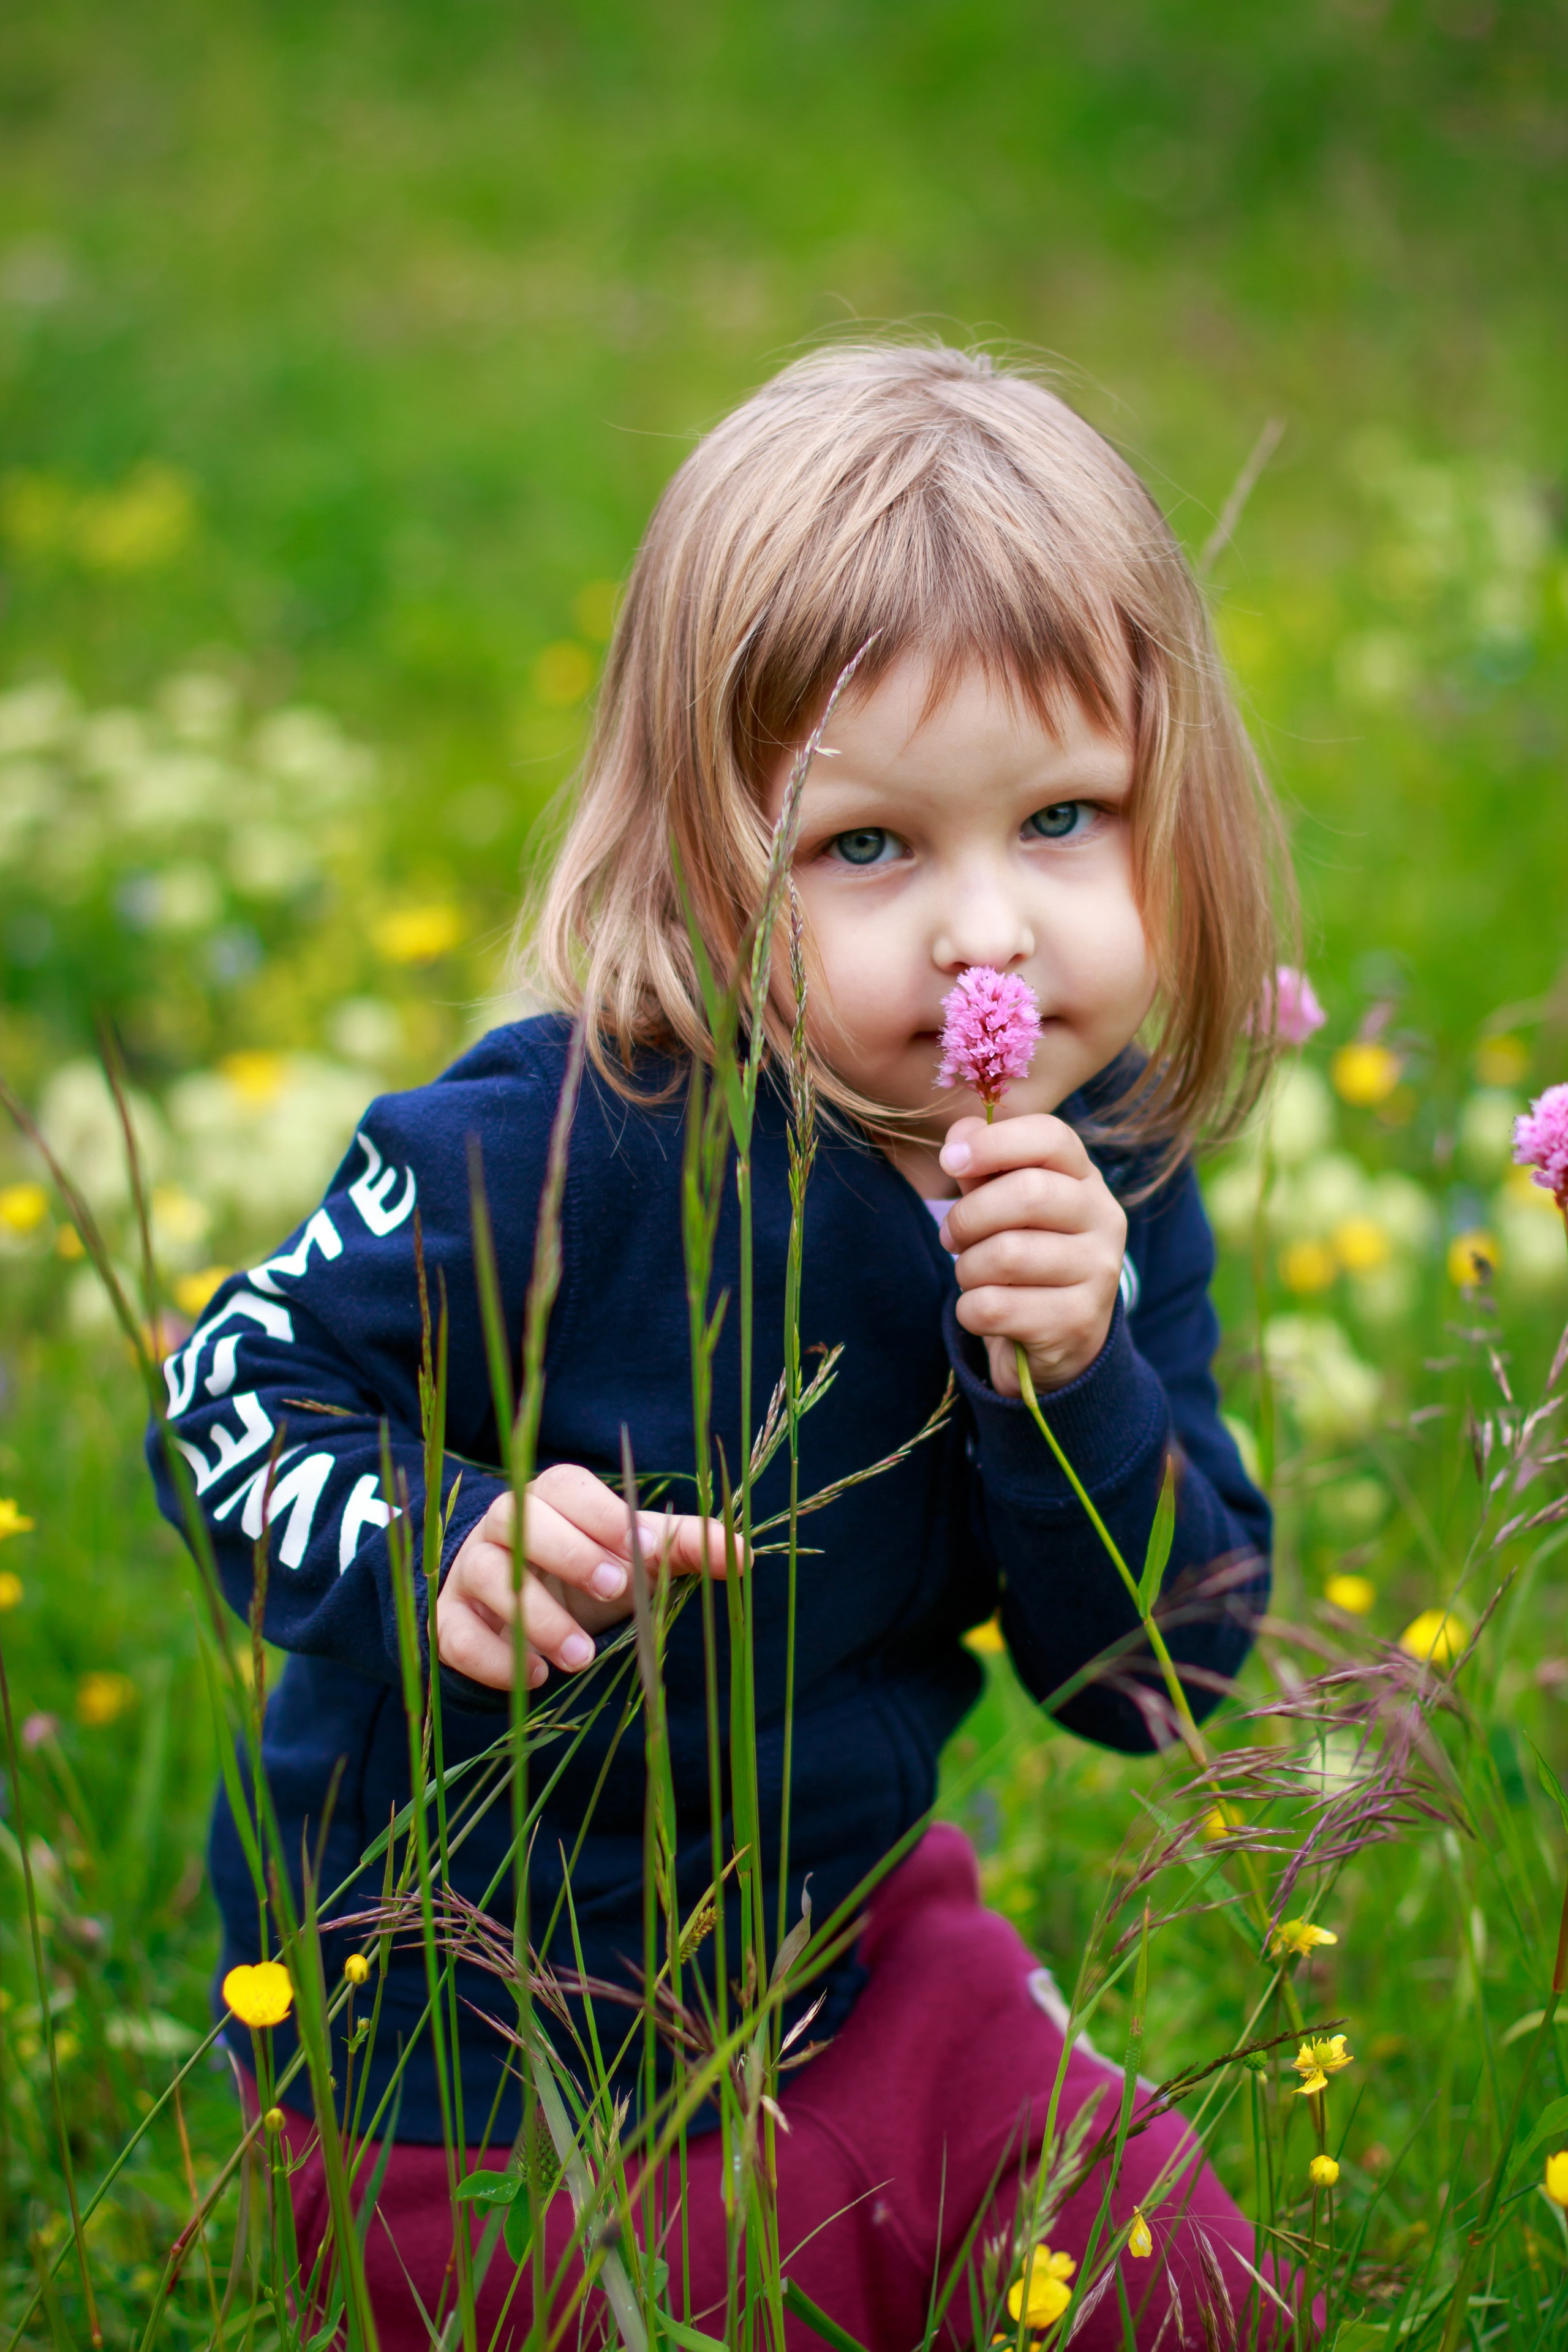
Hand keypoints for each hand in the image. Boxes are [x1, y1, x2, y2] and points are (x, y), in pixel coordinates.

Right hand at [436, 1463, 732, 1690]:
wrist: (515, 1604)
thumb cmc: (589, 1568)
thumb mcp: (635, 1555)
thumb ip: (686, 1547)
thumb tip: (743, 1554)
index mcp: (553, 1497)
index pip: (566, 1486)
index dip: (601, 1514)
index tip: (640, 1548)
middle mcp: (504, 1523)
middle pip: (522, 1519)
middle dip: (570, 1554)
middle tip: (616, 1590)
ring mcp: (468, 1569)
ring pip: (488, 1577)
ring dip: (535, 1617)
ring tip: (581, 1657)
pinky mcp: (449, 1619)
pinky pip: (457, 1634)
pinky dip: (494, 1659)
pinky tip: (535, 1677)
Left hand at [936, 1113, 1126, 1398]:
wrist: (1062, 1339)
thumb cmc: (1026, 1256)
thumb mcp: (1004, 1205)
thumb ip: (983, 1165)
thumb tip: (960, 1133)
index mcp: (1085, 1180)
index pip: (1051, 1137)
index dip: (994, 1142)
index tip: (950, 1161)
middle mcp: (1104, 1219)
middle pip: (1027, 1193)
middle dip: (968, 1216)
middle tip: (951, 1237)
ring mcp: (1099, 1272)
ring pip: (1006, 1255)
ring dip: (967, 1269)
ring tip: (973, 1276)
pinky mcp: (1078, 1322)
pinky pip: (995, 1307)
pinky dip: (969, 1310)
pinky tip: (983, 1311)